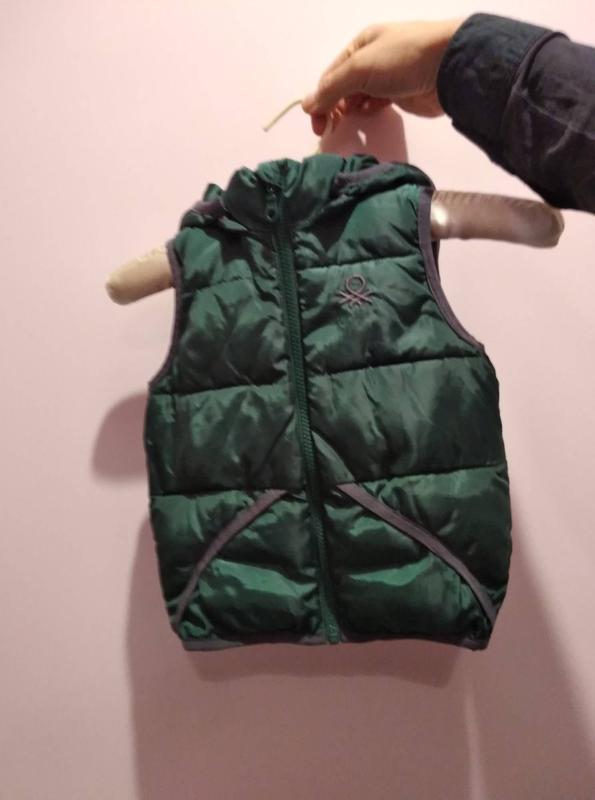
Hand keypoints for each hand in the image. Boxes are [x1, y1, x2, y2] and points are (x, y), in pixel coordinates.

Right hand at [301, 18, 465, 133]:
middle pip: (342, 86)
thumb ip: (332, 88)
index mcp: (360, 45)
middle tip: (329, 129)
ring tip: (349, 121)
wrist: (449, 67)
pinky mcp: (400, 93)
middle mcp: (371, 58)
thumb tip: (306, 105)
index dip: (320, 99)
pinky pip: (376, 103)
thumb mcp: (360, 68)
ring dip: (350, 110)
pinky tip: (367, 115)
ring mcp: (387, 76)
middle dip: (333, 106)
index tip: (318, 124)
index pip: (330, 75)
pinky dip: (368, 110)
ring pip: (358, 97)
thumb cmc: (402, 60)